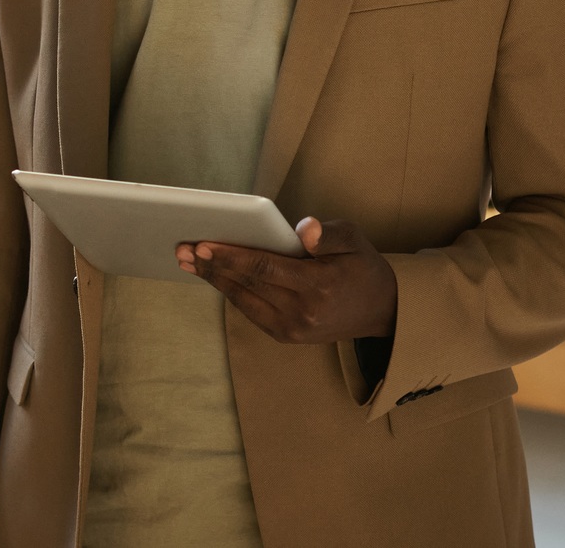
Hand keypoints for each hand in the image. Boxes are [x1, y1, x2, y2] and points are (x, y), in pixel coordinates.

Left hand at [179, 216, 397, 344]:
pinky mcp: (288, 336)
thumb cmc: (362, 267)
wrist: (383, 311)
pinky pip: (251, 311)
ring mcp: (294, 329)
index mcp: (318, 285)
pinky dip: (230, 293)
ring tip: (187, 261)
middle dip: (212, 266)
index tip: (203, 243)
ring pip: (243, 300)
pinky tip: (212, 276)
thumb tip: (302, 229)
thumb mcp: (354, 240)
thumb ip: (328, 233)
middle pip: (247, 285)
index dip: (230, 257)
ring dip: (214, 280)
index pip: (264, 268)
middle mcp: (303, 312)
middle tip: (181, 249)